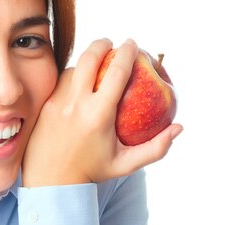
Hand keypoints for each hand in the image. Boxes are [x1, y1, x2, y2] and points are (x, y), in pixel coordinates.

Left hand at [22, 38, 182, 186]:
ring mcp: (57, 102)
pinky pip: (60, 80)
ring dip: (86, 62)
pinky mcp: (45, 103)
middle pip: (89, 58)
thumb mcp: (126, 164)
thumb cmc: (92, 171)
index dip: (127, 53)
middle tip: (111, 43)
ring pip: (73, 68)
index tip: (133, 44)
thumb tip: (179, 127)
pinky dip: (72, 76)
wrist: (51, 180)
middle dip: (102, 44)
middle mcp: (76, 104)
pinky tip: (79, 81)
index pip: (117, 72)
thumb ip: (156, 148)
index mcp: (99, 115)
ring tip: (96, 64)